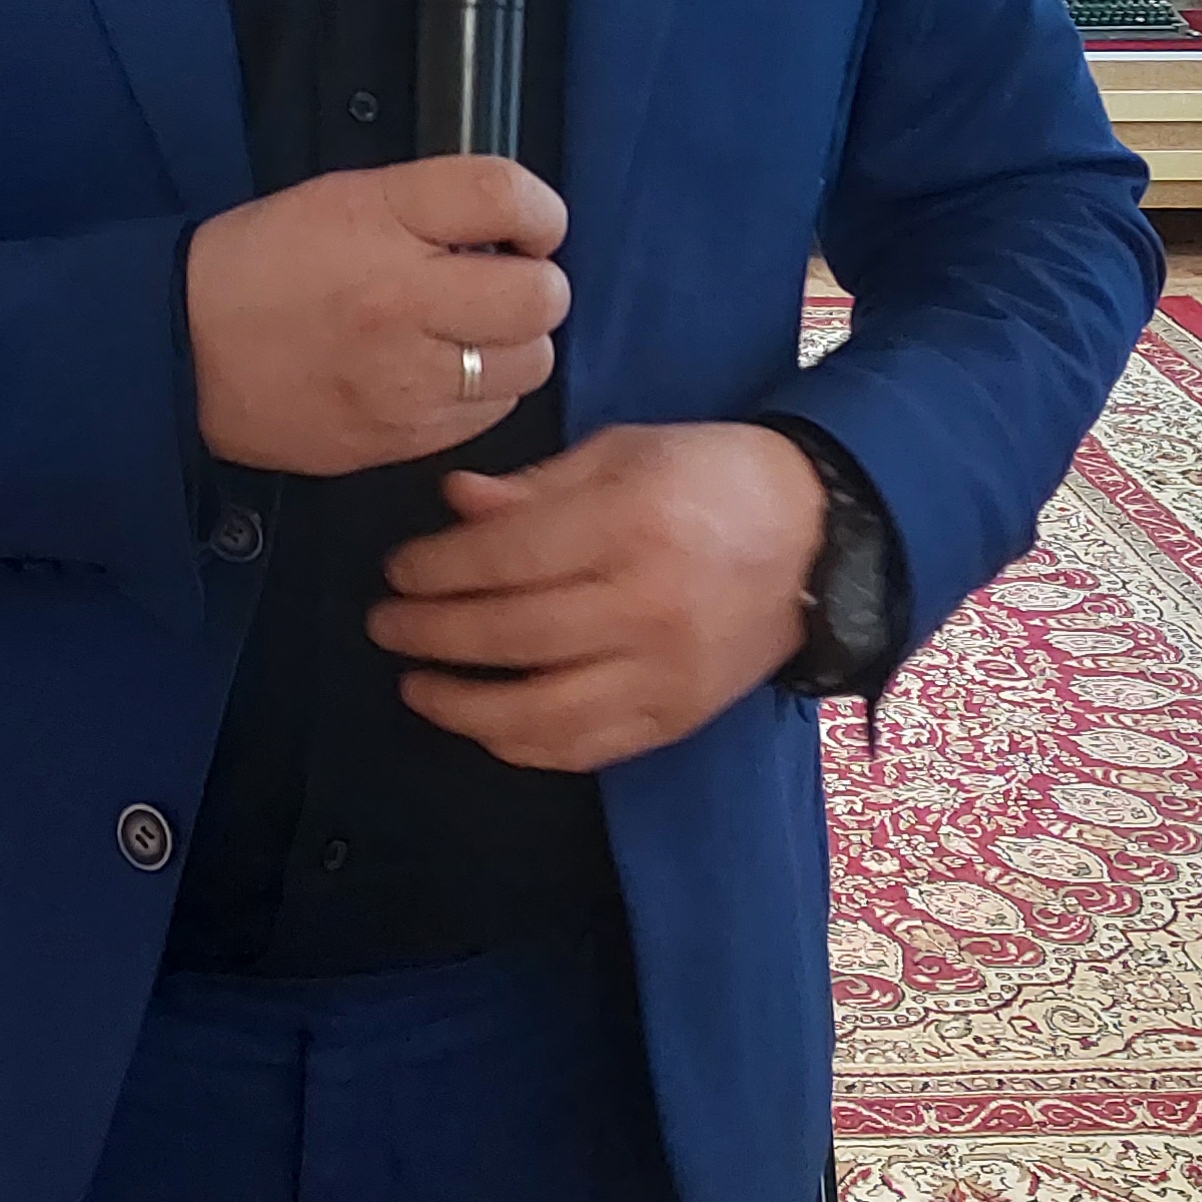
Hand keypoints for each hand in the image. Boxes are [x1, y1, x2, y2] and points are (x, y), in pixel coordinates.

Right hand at [186, 157, 568, 478]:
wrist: (184, 353)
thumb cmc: (263, 263)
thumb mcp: (344, 197)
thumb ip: (432, 203)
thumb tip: (517, 226)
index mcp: (382, 221)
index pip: (507, 198)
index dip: (539, 212)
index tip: (526, 227)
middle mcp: (403, 301)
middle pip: (542, 295)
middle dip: (533, 285)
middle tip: (497, 285)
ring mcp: (408, 379)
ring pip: (530, 363)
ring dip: (513, 344)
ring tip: (467, 333)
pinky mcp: (404, 438)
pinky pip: (492, 414)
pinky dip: (483, 393)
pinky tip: (442, 373)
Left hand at [367, 422, 823, 772]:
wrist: (818, 537)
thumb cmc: (711, 477)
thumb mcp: (624, 453)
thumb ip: (535, 487)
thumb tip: (452, 505)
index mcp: (630, 523)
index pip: (506, 558)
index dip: (437, 568)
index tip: (397, 570)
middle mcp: (646, 604)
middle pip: (511, 634)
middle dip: (431, 633)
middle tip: (383, 625)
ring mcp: (664, 672)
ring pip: (540, 711)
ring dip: (462, 706)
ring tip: (416, 687)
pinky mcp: (677, 717)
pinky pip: (585, 748)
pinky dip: (523, 746)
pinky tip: (484, 726)